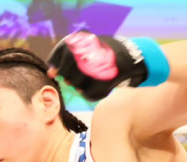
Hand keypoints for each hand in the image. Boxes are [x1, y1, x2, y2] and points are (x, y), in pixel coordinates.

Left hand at [48, 31, 168, 100]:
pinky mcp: (106, 81)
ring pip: (77, 85)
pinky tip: (99, 88)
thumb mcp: (89, 47)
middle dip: (70, 79)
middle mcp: (90, 52)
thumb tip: (51, 73)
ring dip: (81, 87)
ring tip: (90, 82)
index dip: (56, 66)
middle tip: (78, 78)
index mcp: (84, 41)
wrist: (135, 57)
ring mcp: (98, 67)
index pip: (60, 54)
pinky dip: (91, 94)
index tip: (55, 72)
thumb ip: (69, 58)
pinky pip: (90, 94)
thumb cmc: (107, 55)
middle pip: (68, 73)